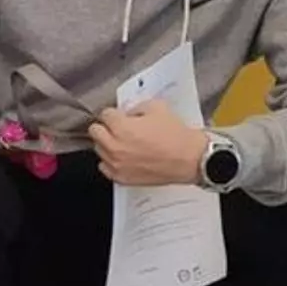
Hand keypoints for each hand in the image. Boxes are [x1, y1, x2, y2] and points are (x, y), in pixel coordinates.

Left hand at [87, 99, 207, 185]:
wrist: (191, 159)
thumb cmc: (176, 136)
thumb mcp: (156, 108)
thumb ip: (136, 107)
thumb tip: (127, 112)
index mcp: (121, 127)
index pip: (104, 114)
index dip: (115, 113)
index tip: (120, 115)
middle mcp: (115, 146)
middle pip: (95, 131)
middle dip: (106, 127)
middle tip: (117, 127)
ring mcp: (117, 164)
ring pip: (98, 149)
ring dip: (107, 143)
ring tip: (123, 142)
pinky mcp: (122, 178)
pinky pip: (104, 167)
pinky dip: (110, 161)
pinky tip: (121, 157)